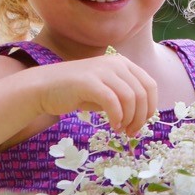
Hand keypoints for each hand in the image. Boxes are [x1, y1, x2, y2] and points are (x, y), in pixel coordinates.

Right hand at [30, 54, 158, 136]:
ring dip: (130, 119)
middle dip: (141, 117)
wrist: (44, 88)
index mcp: (123, 63)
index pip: (150, 85)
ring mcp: (102, 71)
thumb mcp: (107, 91)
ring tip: (121, 130)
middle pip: (142, 93)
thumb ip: (125, 98)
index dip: (151, 107)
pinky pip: (113, 102)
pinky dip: (117, 117)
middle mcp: (116, 63)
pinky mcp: (89, 82)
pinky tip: (113, 126)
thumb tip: (144, 115)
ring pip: (130, 98)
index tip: (142, 123)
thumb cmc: (76, 92)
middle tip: (132, 132)